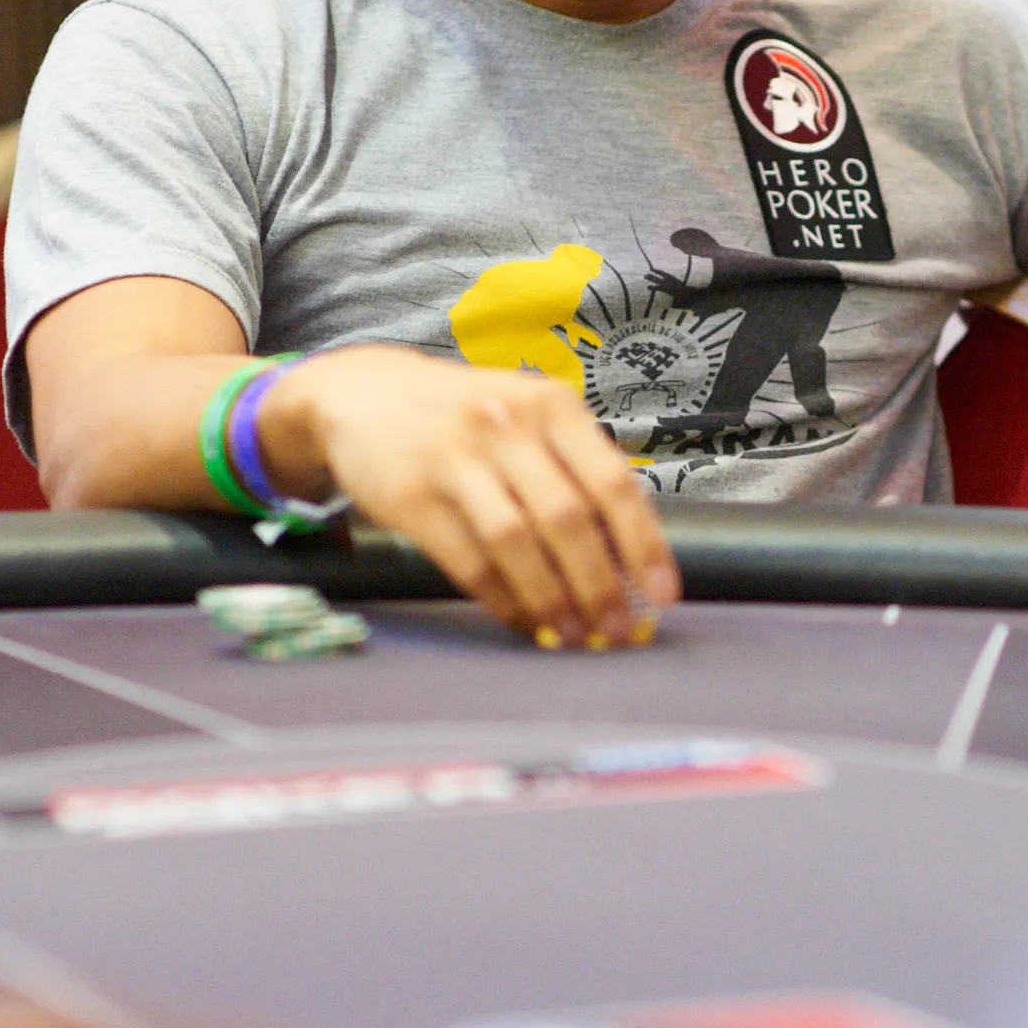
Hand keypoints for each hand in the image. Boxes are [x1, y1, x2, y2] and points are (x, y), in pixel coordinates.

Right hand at [262, 345, 680, 645]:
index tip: (663, 595)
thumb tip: (629, 555)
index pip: (612, 482)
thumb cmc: (466, 415)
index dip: (643, 545)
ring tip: (573, 634)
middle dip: (601, 586)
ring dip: (552, 600)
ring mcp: (454, 459)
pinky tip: (523, 621)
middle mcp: (505, 425)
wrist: (364, 394)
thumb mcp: (527, 414)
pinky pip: (469, 562)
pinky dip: (503, 600)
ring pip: (518, 544)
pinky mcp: (412, 497)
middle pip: (568, 519)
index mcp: (550, 405)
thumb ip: (575, 468)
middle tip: (618, 630)